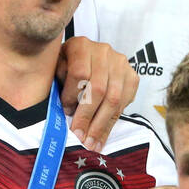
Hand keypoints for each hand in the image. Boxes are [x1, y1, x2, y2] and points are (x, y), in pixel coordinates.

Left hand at [57, 37, 137, 151]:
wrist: (87, 56)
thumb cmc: (66, 66)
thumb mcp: (56, 68)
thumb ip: (58, 84)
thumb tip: (63, 113)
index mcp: (81, 45)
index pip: (79, 73)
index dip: (72, 95)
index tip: (66, 112)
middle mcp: (103, 51)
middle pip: (98, 88)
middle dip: (88, 116)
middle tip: (80, 136)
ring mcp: (120, 62)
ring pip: (114, 98)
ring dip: (102, 124)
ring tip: (92, 142)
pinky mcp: (132, 75)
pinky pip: (125, 101)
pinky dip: (113, 121)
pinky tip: (103, 134)